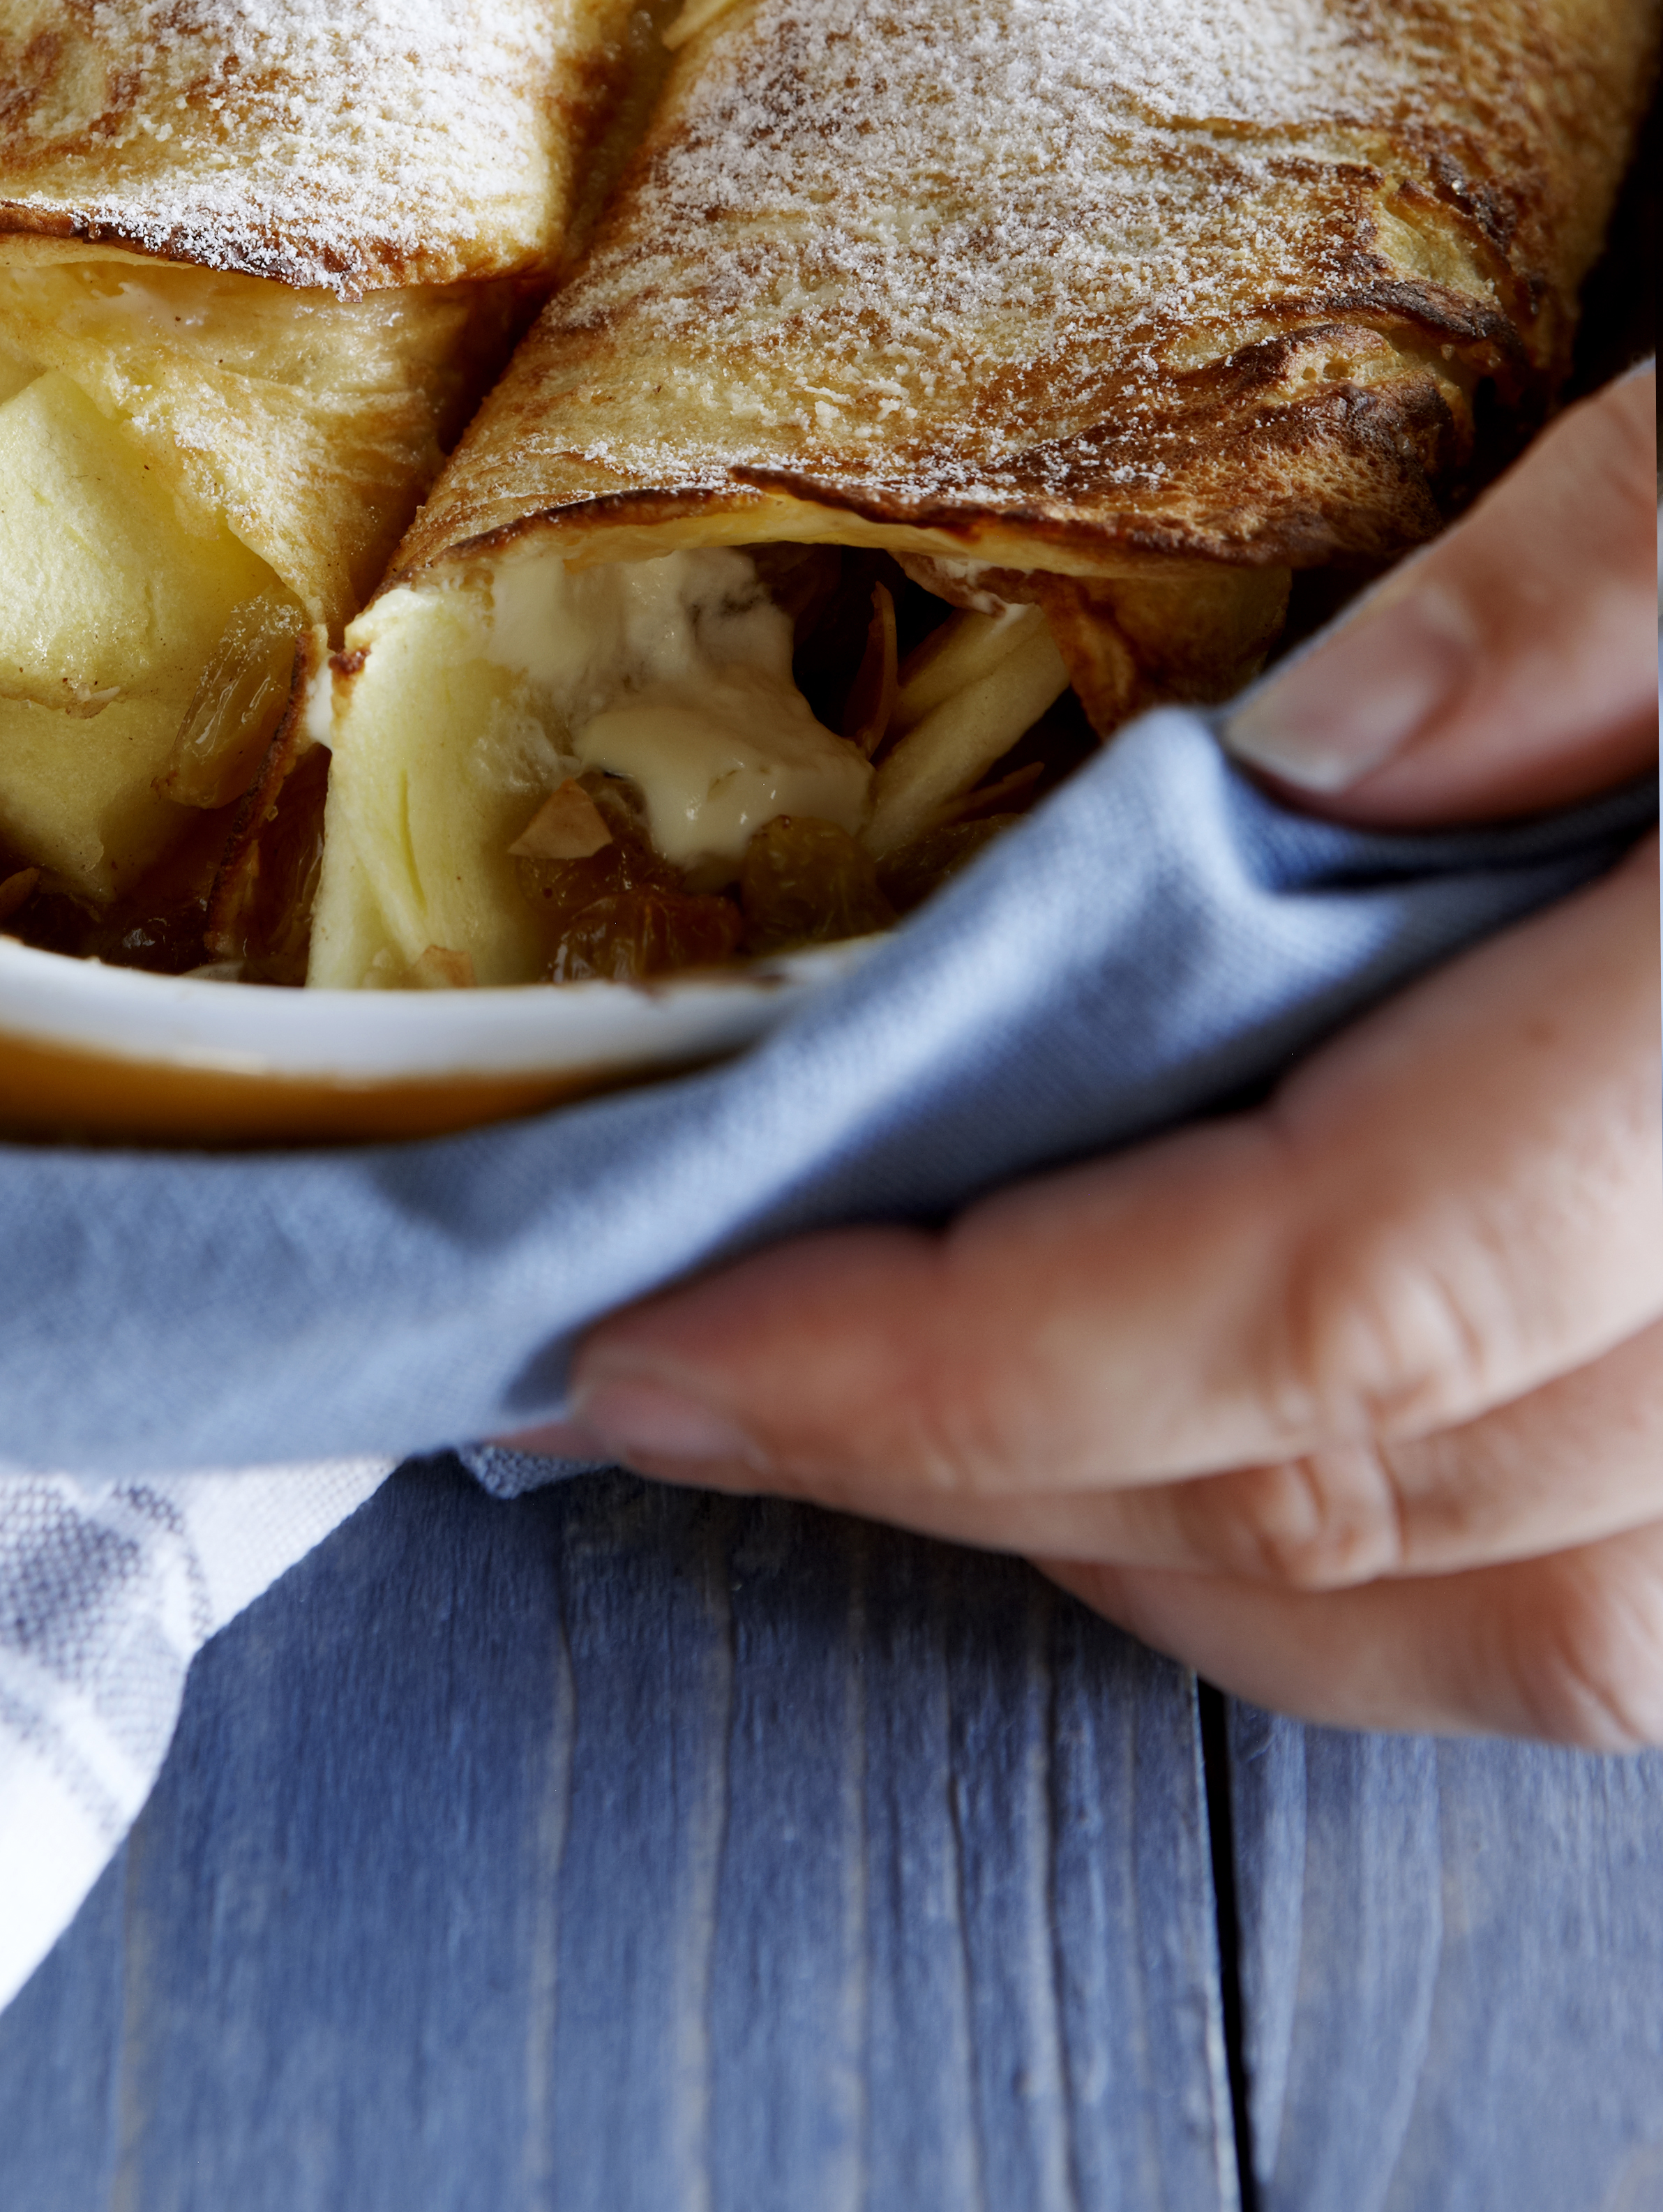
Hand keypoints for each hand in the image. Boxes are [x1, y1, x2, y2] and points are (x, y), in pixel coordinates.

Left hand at [556, 363, 1661, 1747]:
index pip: (1341, 1297)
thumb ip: (1606, 583)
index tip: (648, 1333)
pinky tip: (1195, 1431)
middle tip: (690, 1361)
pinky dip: (1379, 1562)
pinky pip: (1636, 1603)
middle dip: (980, 1464)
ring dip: (1155, 1547)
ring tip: (893, 1403)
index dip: (961, 1362)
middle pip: (1393, 1501)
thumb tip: (1297, 779)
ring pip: (1526, 1627)